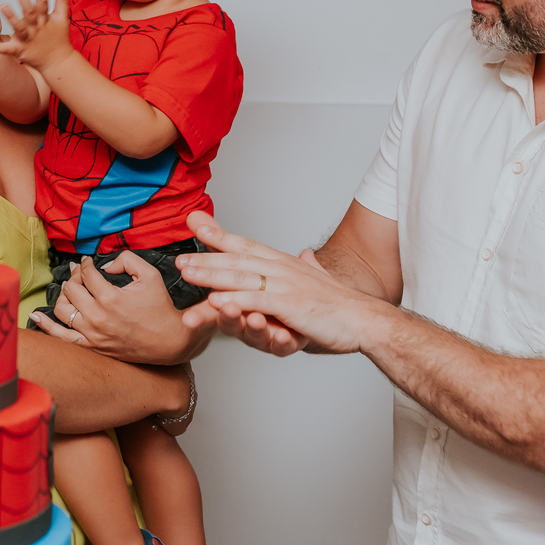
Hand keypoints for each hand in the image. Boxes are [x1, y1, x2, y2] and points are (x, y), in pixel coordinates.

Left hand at [0, 0, 72, 72]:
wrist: (58, 62)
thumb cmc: (58, 39)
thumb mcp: (62, 19)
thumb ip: (62, 1)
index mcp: (45, 19)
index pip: (43, 1)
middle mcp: (36, 28)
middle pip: (30, 12)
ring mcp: (27, 40)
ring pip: (19, 28)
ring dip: (11, 17)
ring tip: (2, 5)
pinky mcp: (19, 51)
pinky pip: (6, 49)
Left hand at [28, 252, 194, 362]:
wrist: (169, 341)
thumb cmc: (161, 308)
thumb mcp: (150, 275)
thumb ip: (126, 260)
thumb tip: (104, 265)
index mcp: (111, 298)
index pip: (87, 274)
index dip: (85, 264)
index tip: (86, 262)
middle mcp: (98, 317)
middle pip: (71, 289)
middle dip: (74, 276)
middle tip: (79, 273)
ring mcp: (92, 334)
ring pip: (62, 309)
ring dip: (63, 295)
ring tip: (71, 289)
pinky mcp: (92, 346)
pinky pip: (61, 337)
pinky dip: (46, 326)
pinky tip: (36, 316)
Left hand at [178, 214, 379, 356]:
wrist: (364, 319)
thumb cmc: (340, 304)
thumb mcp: (317, 278)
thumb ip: (308, 264)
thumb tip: (306, 253)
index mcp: (284, 263)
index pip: (247, 245)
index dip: (221, 235)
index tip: (196, 225)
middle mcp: (282, 269)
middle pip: (237, 260)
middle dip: (206, 258)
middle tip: (180, 260)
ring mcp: (285, 285)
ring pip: (241, 278)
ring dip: (212, 275)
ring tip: (187, 274)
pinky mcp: (290, 305)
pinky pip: (257, 302)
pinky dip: (235, 300)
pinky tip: (216, 301)